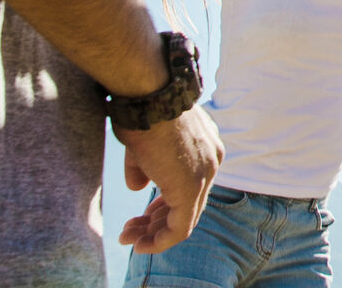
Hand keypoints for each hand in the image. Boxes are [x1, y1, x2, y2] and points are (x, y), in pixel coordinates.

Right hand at [116, 104, 223, 252]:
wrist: (150, 96)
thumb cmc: (143, 112)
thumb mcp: (145, 143)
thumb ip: (145, 168)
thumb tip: (138, 188)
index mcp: (206, 148)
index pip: (190, 186)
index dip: (165, 205)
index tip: (143, 215)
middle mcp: (212, 162)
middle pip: (189, 204)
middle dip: (157, 222)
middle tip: (132, 231)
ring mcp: (204, 175)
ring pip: (184, 219)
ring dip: (154, 234)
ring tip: (129, 239)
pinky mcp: (191, 188)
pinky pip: (180, 227)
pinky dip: (160, 241)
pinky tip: (140, 245)